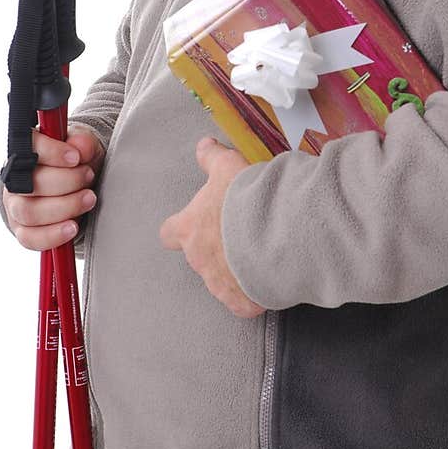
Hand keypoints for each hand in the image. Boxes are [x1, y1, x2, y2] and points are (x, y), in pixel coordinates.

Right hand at [3, 125, 104, 251]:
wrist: (72, 190)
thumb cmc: (73, 165)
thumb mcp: (83, 147)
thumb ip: (83, 142)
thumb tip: (80, 147)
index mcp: (24, 152)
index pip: (27, 147)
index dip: (52, 152)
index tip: (76, 157)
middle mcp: (14, 180)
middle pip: (31, 183)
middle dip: (67, 181)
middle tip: (89, 176)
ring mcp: (15, 207)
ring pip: (30, 212)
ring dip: (65, 207)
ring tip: (89, 199)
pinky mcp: (23, 232)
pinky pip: (31, 238)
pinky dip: (54, 235)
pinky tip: (73, 227)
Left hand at [159, 136, 263, 318]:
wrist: (277, 231)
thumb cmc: (248, 198)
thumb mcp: (228, 167)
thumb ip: (212, 158)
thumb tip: (203, 145)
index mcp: (190, 229)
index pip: (170, 233)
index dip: (181, 229)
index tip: (195, 224)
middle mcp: (200, 260)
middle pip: (199, 258)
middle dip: (217, 249)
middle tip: (241, 235)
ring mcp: (220, 284)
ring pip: (221, 282)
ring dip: (235, 271)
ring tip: (259, 255)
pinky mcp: (242, 301)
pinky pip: (244, 304)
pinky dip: (254, 296)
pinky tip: (268, 282)